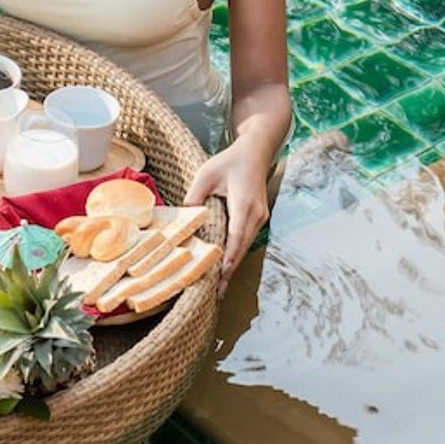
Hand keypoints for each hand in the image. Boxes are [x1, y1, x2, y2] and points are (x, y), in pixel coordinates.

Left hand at [183, 143, 271, 295]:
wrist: (256, 152)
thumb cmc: (229, 162)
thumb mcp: (206, 175)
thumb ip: (194, 197)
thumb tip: (184, 218)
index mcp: (244, 203)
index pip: (237, 235)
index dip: (229, 255)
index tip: (221, 273)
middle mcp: (256, 214)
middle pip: (242, 247)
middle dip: (229, 269)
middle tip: (216, 290)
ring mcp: (260, 217)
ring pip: (245, 246)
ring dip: (233, 264)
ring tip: (219, 285)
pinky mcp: (258, 218)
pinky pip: (246, 239)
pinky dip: (236, 253)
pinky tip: (225, 266)